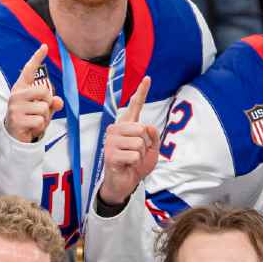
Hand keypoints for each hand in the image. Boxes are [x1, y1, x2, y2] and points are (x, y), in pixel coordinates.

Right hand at [5, 44, 62, 143]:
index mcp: (21, 88)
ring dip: (44, 117)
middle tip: (40, 111)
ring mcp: (15, 107)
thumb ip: (52, 103)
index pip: (29, 70)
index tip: (45, 46)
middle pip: (44, 91)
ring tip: (35, 121)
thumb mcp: (42, 109)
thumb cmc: (29, 118)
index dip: (37, 57)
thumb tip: (59, 101)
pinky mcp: (17, 119)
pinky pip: (40, 120)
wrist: (15, 136)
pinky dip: (40, 126)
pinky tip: (32, 127)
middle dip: (47, 103)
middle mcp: (16, 95)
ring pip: (43, 108)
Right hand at [97, 77, 158, 205]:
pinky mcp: (109, 153)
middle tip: (137, 153)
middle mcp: (117, 129)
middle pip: (141, 128)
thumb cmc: (136, 165)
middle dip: (146, 144)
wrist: (125, 183)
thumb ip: (153, 136)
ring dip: (140, 155)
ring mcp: (111, 140)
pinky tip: (127, 165)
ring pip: (138, 142)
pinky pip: (133, 154)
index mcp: (127, 125)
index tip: (147, 78)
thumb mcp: (152, 150)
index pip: (135, 105)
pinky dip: (135, 163)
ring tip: (132, 159)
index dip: (141, 92)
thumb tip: (147, 126)